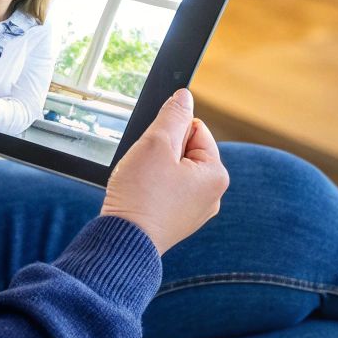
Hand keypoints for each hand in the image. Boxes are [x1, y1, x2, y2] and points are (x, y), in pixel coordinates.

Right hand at [101, 88, 227, 254]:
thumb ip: (173, 115)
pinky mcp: (177, 222)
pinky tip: (141, 198)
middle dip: (162, 153)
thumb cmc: (140, 195)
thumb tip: (184, 97)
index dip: (170, 133)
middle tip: (147, 170)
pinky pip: (166, 191)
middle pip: (185, 150)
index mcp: (216, 174)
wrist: (122, 240)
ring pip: (173, 171)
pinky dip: (152, 189)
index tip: (155, 151)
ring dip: (155, 170)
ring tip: (142, 185)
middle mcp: (212, 195)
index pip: (195, 129)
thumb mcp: (156, 143)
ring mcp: (195, 211)